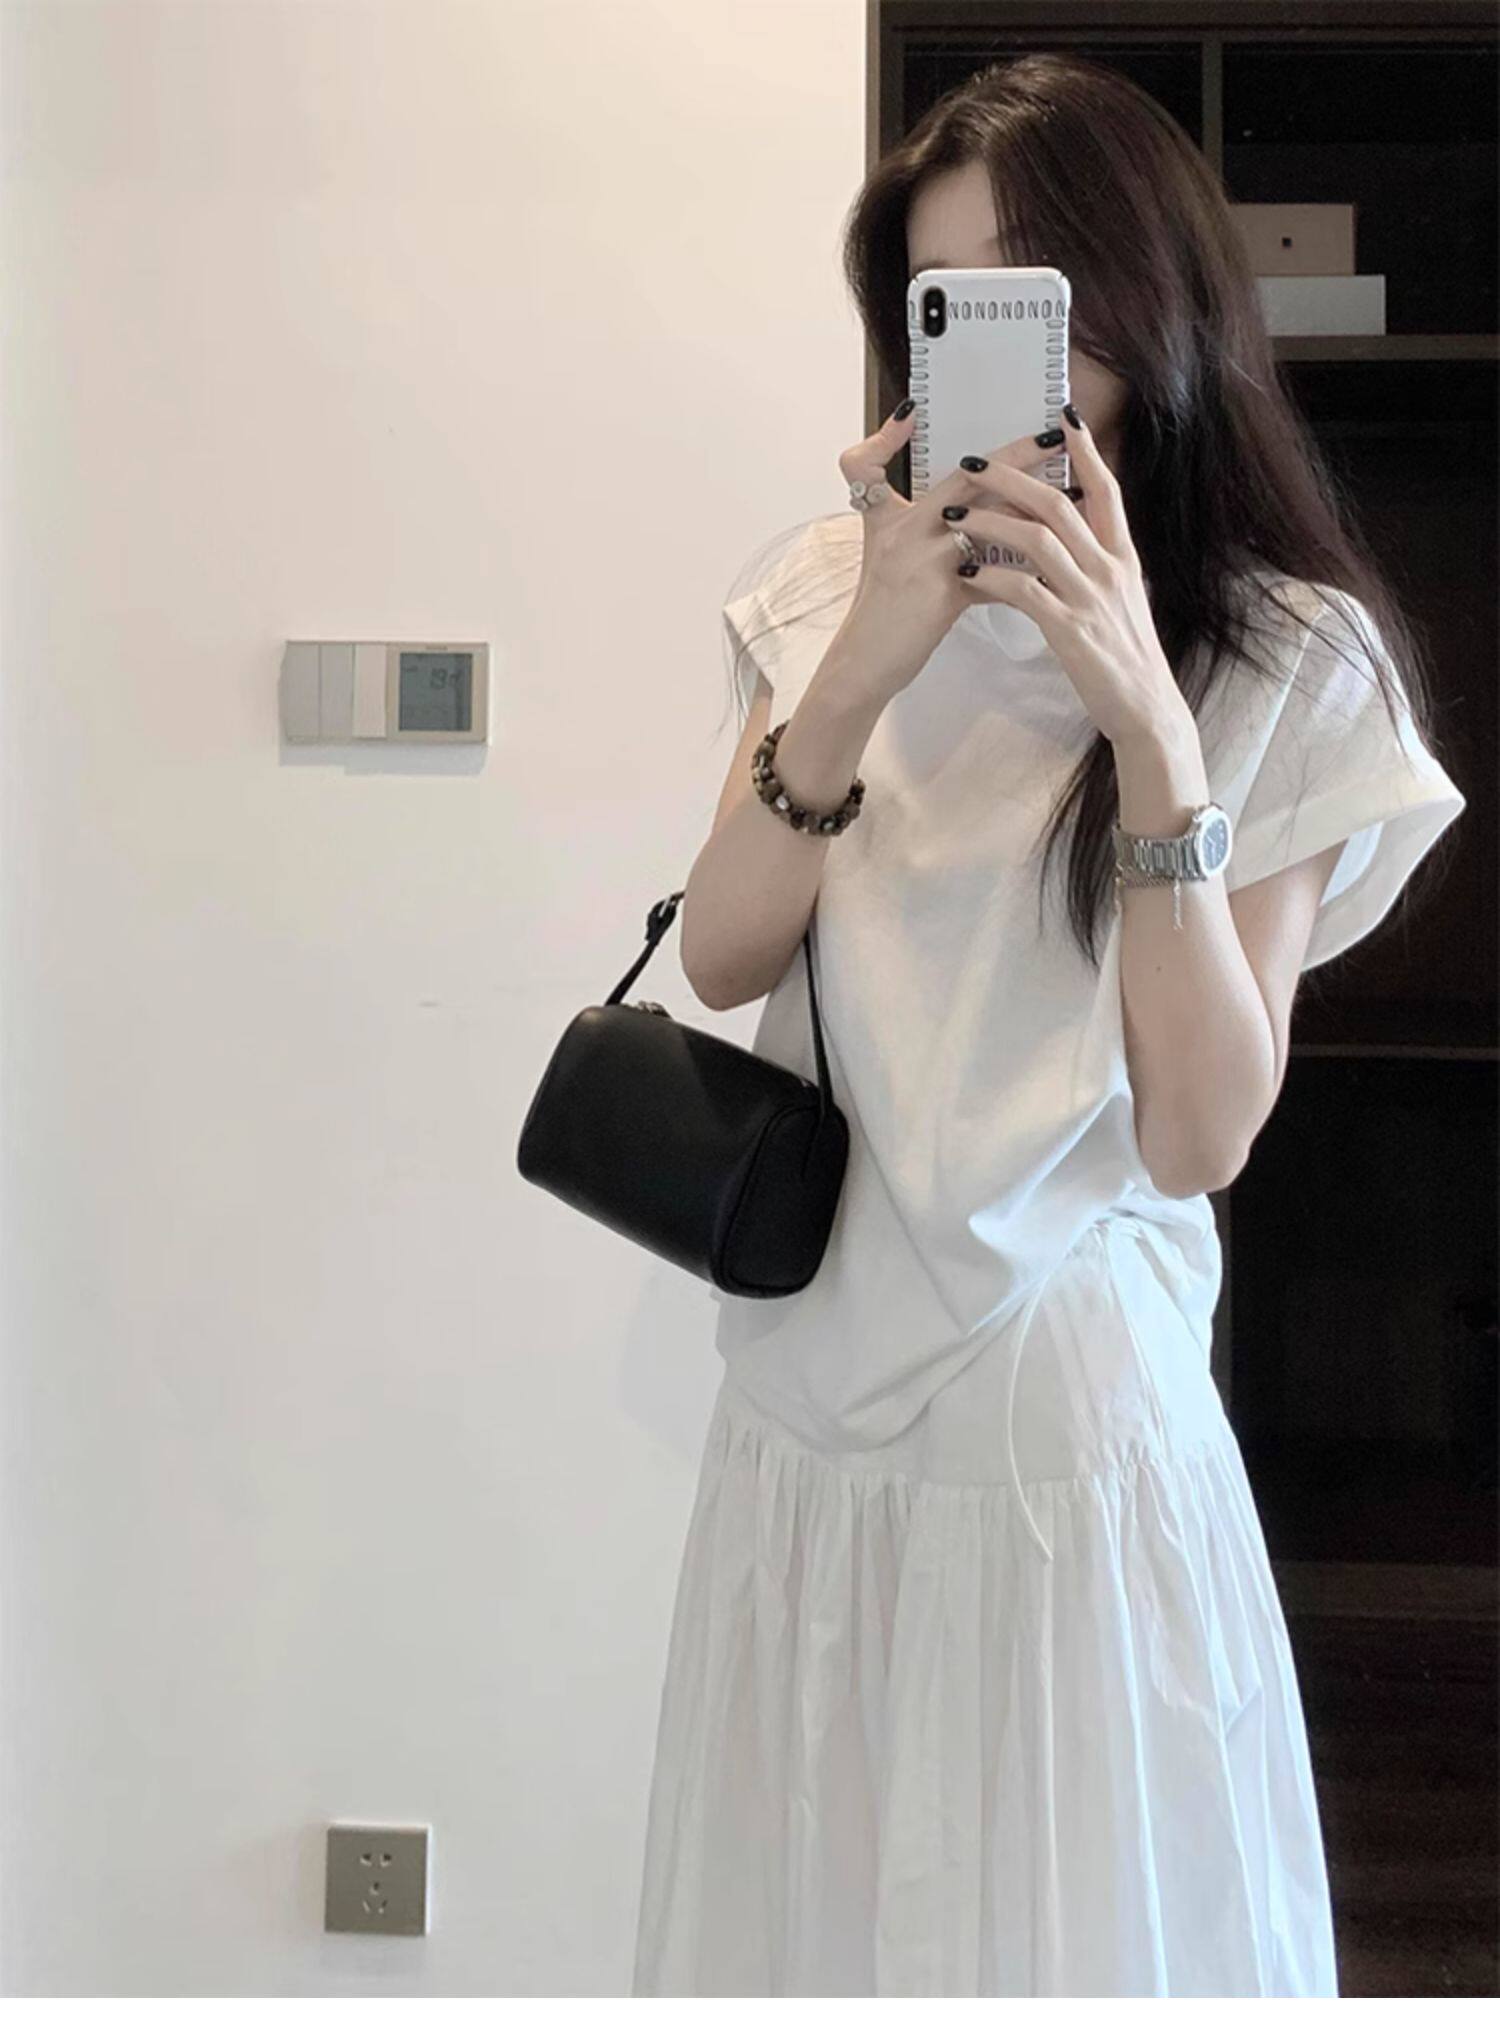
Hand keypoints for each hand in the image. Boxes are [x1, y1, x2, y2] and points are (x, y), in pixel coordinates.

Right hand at [831, 404, 1058, 709]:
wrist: (865, 664)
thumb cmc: (883, 613)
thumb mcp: (888, 557)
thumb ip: (925, 526)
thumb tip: (966, 506)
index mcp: (891, 519)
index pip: (893, 464)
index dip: (897, 436)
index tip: (922, 410)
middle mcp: (906, 531)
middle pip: (968, 479)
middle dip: (1016, 455)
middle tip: (1055, 437)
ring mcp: (923, 561)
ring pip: (990, 521)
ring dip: (1034, 507)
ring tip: (1072, 496)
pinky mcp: (940, 594)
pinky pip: (994, 574)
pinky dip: (1024, 568)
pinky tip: (1056, 560)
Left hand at [945, 406, 1185, 747]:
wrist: (1146, 707)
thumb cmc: (1126, 656)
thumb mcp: (1122, 600)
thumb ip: (1100, 565)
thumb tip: (1078, 537)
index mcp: (1124, 556)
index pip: (1105, 490)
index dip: (1084, 451)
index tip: (1062, 417)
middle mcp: (1110, 569)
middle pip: (1060, 504)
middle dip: (1013, 477)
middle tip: (973, 463)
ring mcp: (1090, 598)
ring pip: (1037, 540)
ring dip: (990, 522)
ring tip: (953, 517)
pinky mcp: (1070, 630)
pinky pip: (1024, 592)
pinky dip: (990, 579)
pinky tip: (964, 575)